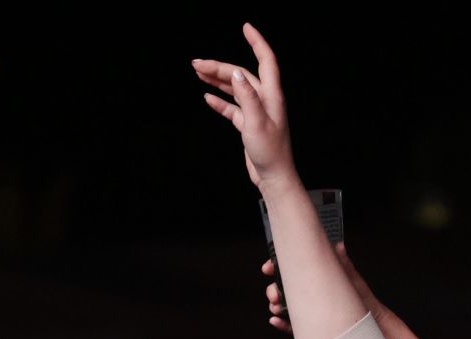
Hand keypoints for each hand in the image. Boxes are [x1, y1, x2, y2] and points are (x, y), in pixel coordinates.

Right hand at [193, 24, 295, 188]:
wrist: (273, 178)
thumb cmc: (270, 153)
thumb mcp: (257, 123)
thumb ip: (247, 97)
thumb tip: (235, 73)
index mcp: (271, 96)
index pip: (265, 61)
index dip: (256, 42)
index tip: (245, 28)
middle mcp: (265, 100)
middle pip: (241, 75)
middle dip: (219, 67)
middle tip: (197, 64)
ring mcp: (256, 112)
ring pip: (235, 89)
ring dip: (217, 80)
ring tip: (198, 73)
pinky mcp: (249, 125)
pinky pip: (232, 108)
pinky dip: (220, 101)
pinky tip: (208, 97)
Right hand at [262, 243, 371, 331]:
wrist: (372, 327)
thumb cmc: (362, 301)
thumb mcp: (351, 281)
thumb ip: (343, 265)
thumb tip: (338, 246)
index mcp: (317, 279)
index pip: (294, 270)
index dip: (278, 266)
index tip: (268, 267)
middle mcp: (311, 295)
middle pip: (285, 289)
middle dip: (273, 289)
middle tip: (273, 293)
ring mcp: (309, 312)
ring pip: (285, 307)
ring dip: (275, 306)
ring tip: (275, 307)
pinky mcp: (310, 329)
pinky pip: (292, 327)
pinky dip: (281, 324)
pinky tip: (275, 320)